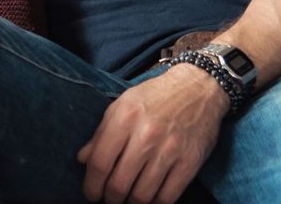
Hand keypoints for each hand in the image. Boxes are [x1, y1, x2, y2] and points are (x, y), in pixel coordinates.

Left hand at [76, 64, 228, 203]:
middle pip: (119, 184)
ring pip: (143, 195)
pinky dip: (154, 203)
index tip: (90, 193)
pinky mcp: (190, 162)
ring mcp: (170, 151)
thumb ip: (101, 133)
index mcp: (125, 119)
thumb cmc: (154, 97)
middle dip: (110, 198)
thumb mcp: (121, 105)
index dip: (91, 185)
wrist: (197, 89)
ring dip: (130, 202)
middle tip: (108, 198)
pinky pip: (168, 196)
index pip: (100, 163)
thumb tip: (82, 159)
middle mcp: (146, 136)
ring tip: (126, 199)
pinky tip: (148, 199)